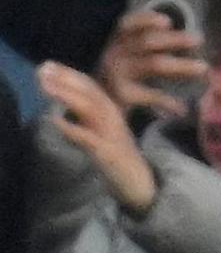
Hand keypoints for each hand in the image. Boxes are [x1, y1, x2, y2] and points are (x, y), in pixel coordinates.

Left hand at [40, 62, 158, 213]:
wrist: (144, 187)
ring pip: (91, 109)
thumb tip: (67, 104)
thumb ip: (91, 119)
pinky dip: (72, 129)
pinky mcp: (109, 154)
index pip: (92, 88)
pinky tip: (55, 120)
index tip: (48, 65)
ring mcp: (113, 137)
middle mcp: (115, 121)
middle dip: (66, 79)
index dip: (70, 74)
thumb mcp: (108, 134)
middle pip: (91, 93)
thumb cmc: (123, 162)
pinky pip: (89, 139)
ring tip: (45, 86)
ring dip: (67, 96)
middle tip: (43, 69)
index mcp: (114, 115)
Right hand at [96, 8, 206, 119]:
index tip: (167, 22)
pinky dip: (168, 101)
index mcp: (116, 44)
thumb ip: (151, 53)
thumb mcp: (130, 65)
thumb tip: (188, 44)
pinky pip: (150, 95)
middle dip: (174, 40)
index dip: (145, 20)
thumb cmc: (119, 85)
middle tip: (198, 40)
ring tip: (203, 68)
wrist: (95, 112)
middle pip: (146, 42)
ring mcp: (115, 74)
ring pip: (153, 64)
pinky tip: (182, 109)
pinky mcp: (121, 95)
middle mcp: (114, 55)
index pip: (127, 25)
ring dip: (181, 65)